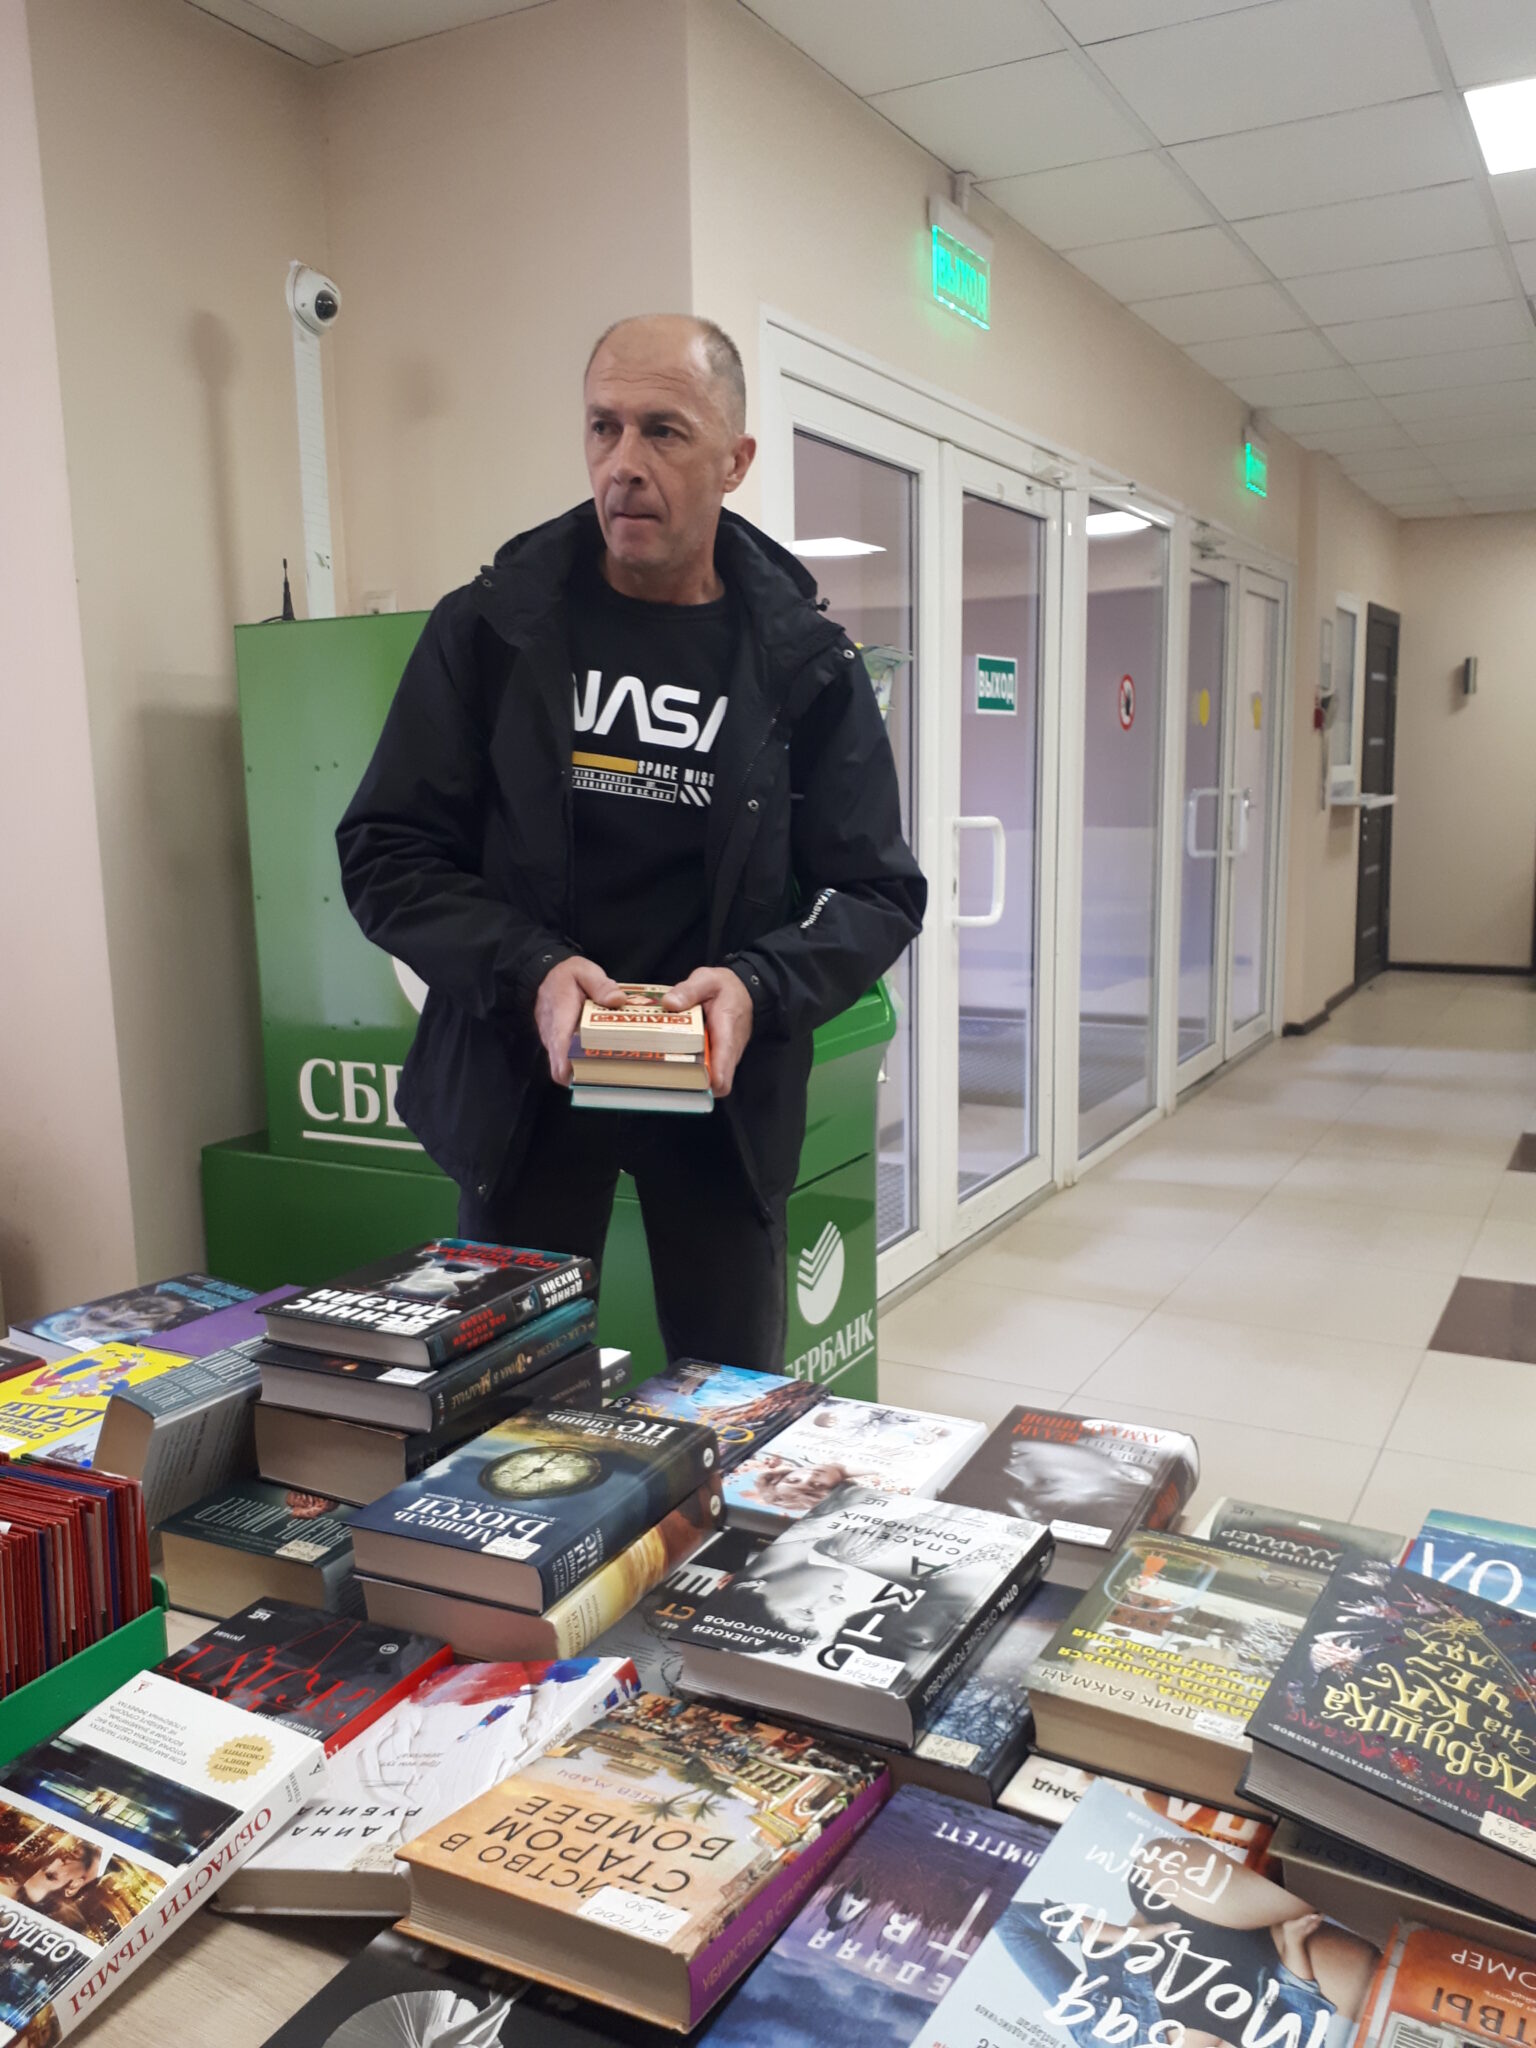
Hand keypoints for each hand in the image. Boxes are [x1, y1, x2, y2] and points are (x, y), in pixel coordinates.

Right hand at [535, 956, 626, 1085]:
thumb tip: (617, 1001)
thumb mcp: (585, 971)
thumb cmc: (567, 976)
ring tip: (611, 1067)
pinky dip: (581, 1062)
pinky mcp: (557, 1043)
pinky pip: (567, 1059)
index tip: (580, 1076)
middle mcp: (552, 1033)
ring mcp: (553, 1040)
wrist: (545, 975)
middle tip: (610, 1073)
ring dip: (583, 1069)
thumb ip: (601, 985)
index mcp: (560, 1014)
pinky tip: (602, 1058)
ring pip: (564, 1064)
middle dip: (582, 1072)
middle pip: (562, 1063)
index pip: (559, 1045)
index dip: (567, 1065)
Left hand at [664, 966, 753, 1097]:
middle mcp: (730, 1048)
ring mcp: (727, 1056)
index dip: (716, 1075)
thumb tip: (669, 1003)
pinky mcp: (720, 1058)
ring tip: (667, 1072)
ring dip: (693, 1078)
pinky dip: (694, 1071)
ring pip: (713, 1077)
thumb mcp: (706, 979)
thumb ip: (688, 990)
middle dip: (696, 1081)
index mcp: (727, 1028)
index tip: (701, 1083)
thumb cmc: (724, 987)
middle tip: (668, 1077)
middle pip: (718, 1078)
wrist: (743, 990)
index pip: (725, 1058)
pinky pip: (709, 1071)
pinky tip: (675, 1063)